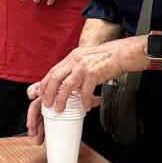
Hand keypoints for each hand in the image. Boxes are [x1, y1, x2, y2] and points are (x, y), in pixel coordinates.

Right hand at [25, 88, 100, 144]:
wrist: (79, 90)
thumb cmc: (77, 90)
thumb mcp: (82, 91)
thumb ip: (87, 95)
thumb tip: (96, 100)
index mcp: (53, 89)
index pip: (40, 88)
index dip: (34, 91)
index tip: (32, 96)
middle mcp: (47, 98)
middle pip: (36, 107)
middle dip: (32, 119)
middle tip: (33, 131)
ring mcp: (47, 108)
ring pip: (37, 118)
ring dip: (35, 129)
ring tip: (37, 139)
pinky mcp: (48, 117)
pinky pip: (42, 124)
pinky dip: (40, 132)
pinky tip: (40, 140)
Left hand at [29, 36, 144, 114]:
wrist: (122, 53)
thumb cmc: (106, 59)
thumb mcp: (86, 60)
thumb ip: (76, 69)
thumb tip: (67, 84)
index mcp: (72, 57)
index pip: (53, 70)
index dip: (45, 83)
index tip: (39, 94)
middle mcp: (76, 60)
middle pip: (55, 77)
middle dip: (48, 93)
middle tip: (47, 105)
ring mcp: (84, 66)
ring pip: (66, 85)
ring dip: (61, 99)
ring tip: (60, 109)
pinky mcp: (94, 73)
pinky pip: (85, 91)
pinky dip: (84, 101)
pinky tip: (86, 106)